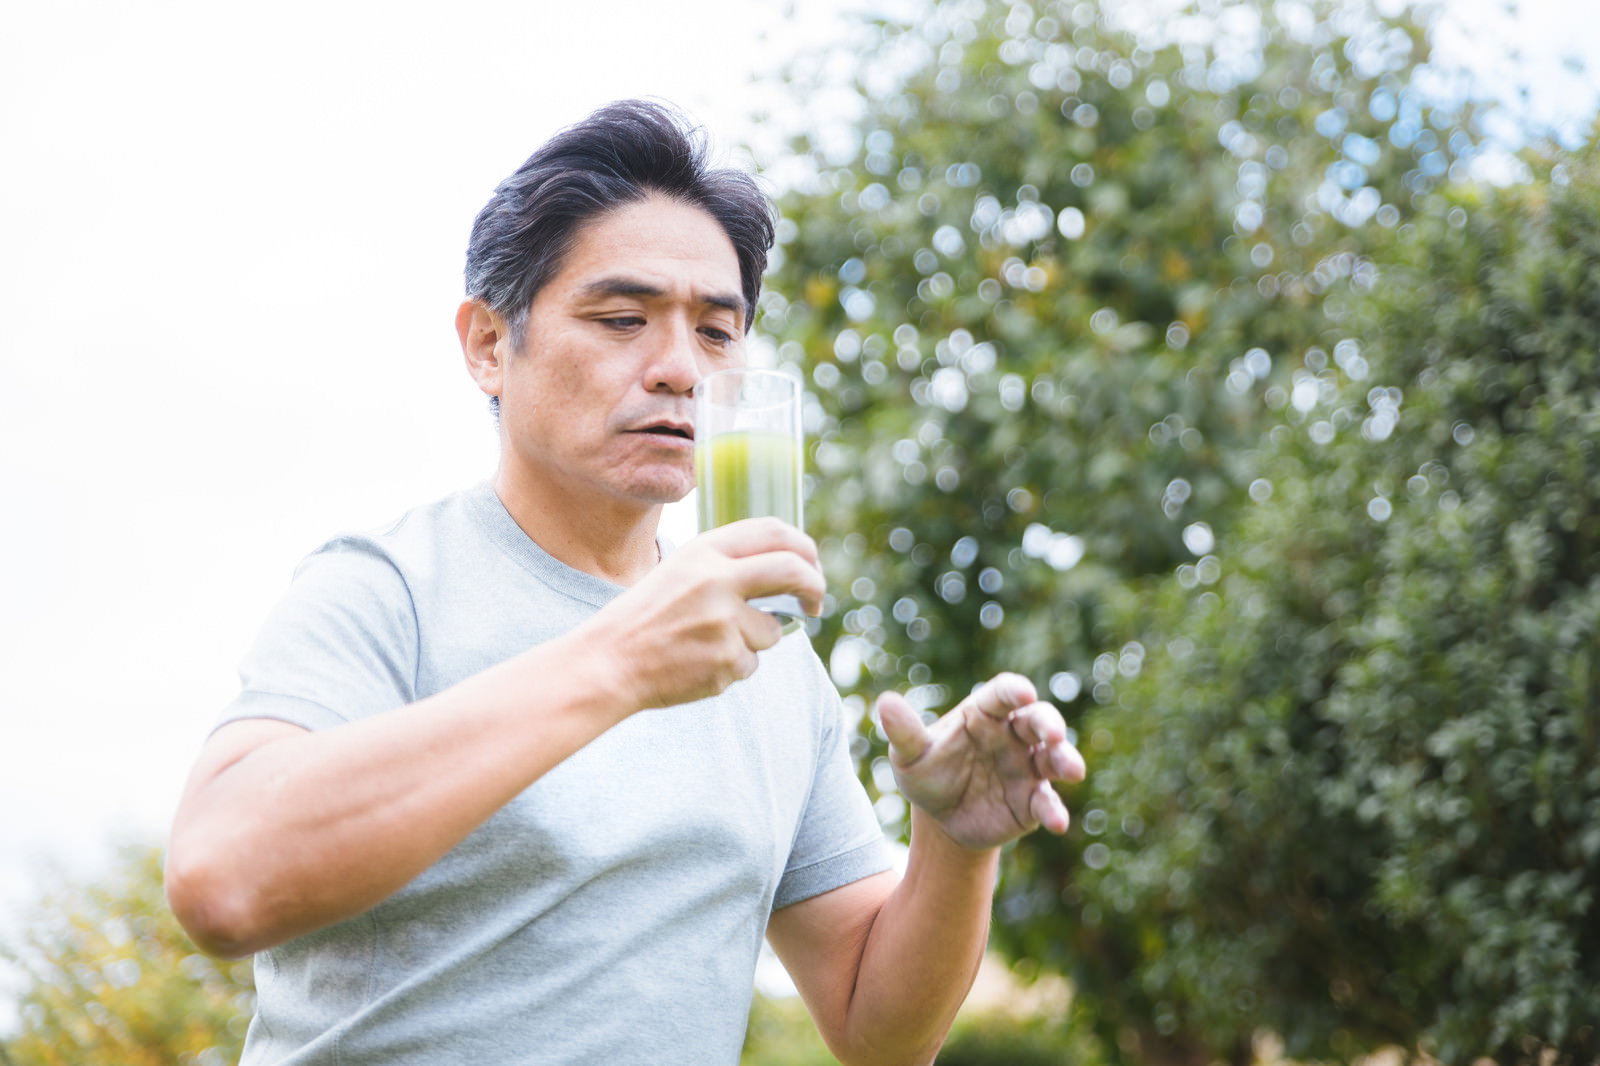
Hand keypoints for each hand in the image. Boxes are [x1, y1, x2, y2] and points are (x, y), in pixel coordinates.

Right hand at [582, 517, 824, 711]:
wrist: (609, 662)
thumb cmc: (646, 617)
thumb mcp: (681, 572)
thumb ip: (727, 566)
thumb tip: (788, 573)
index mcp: (704, 551)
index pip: (774, 532)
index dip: (803, 547)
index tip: (811, 564)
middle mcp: (717, 580)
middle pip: (792, 572)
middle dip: (814, 587)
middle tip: (815, 602)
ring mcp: (723, 621)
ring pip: (772, 630)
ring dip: (754, 640)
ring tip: (708, 643)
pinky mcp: (726, 659)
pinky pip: (751, 663)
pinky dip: (733, 666)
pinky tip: (698, 664)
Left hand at [878, 672, 1085, 850]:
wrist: (941, 820)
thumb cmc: (927, 774)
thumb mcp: (910, 756)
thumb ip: (904, 732)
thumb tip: (884, 702)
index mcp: (983, 714)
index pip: (1002, 695)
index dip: (1015, 691)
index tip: (1023, 692)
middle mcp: (1012, 736)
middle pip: (1038, 720)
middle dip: (1049, 724)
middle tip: (1052, 733)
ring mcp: (1027, 768)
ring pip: (1054, 758)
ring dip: (1065, 760)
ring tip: (1073, 770)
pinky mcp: (1033, 802)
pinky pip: (1047, 802)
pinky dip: (1054, 810)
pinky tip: (1056, 822)